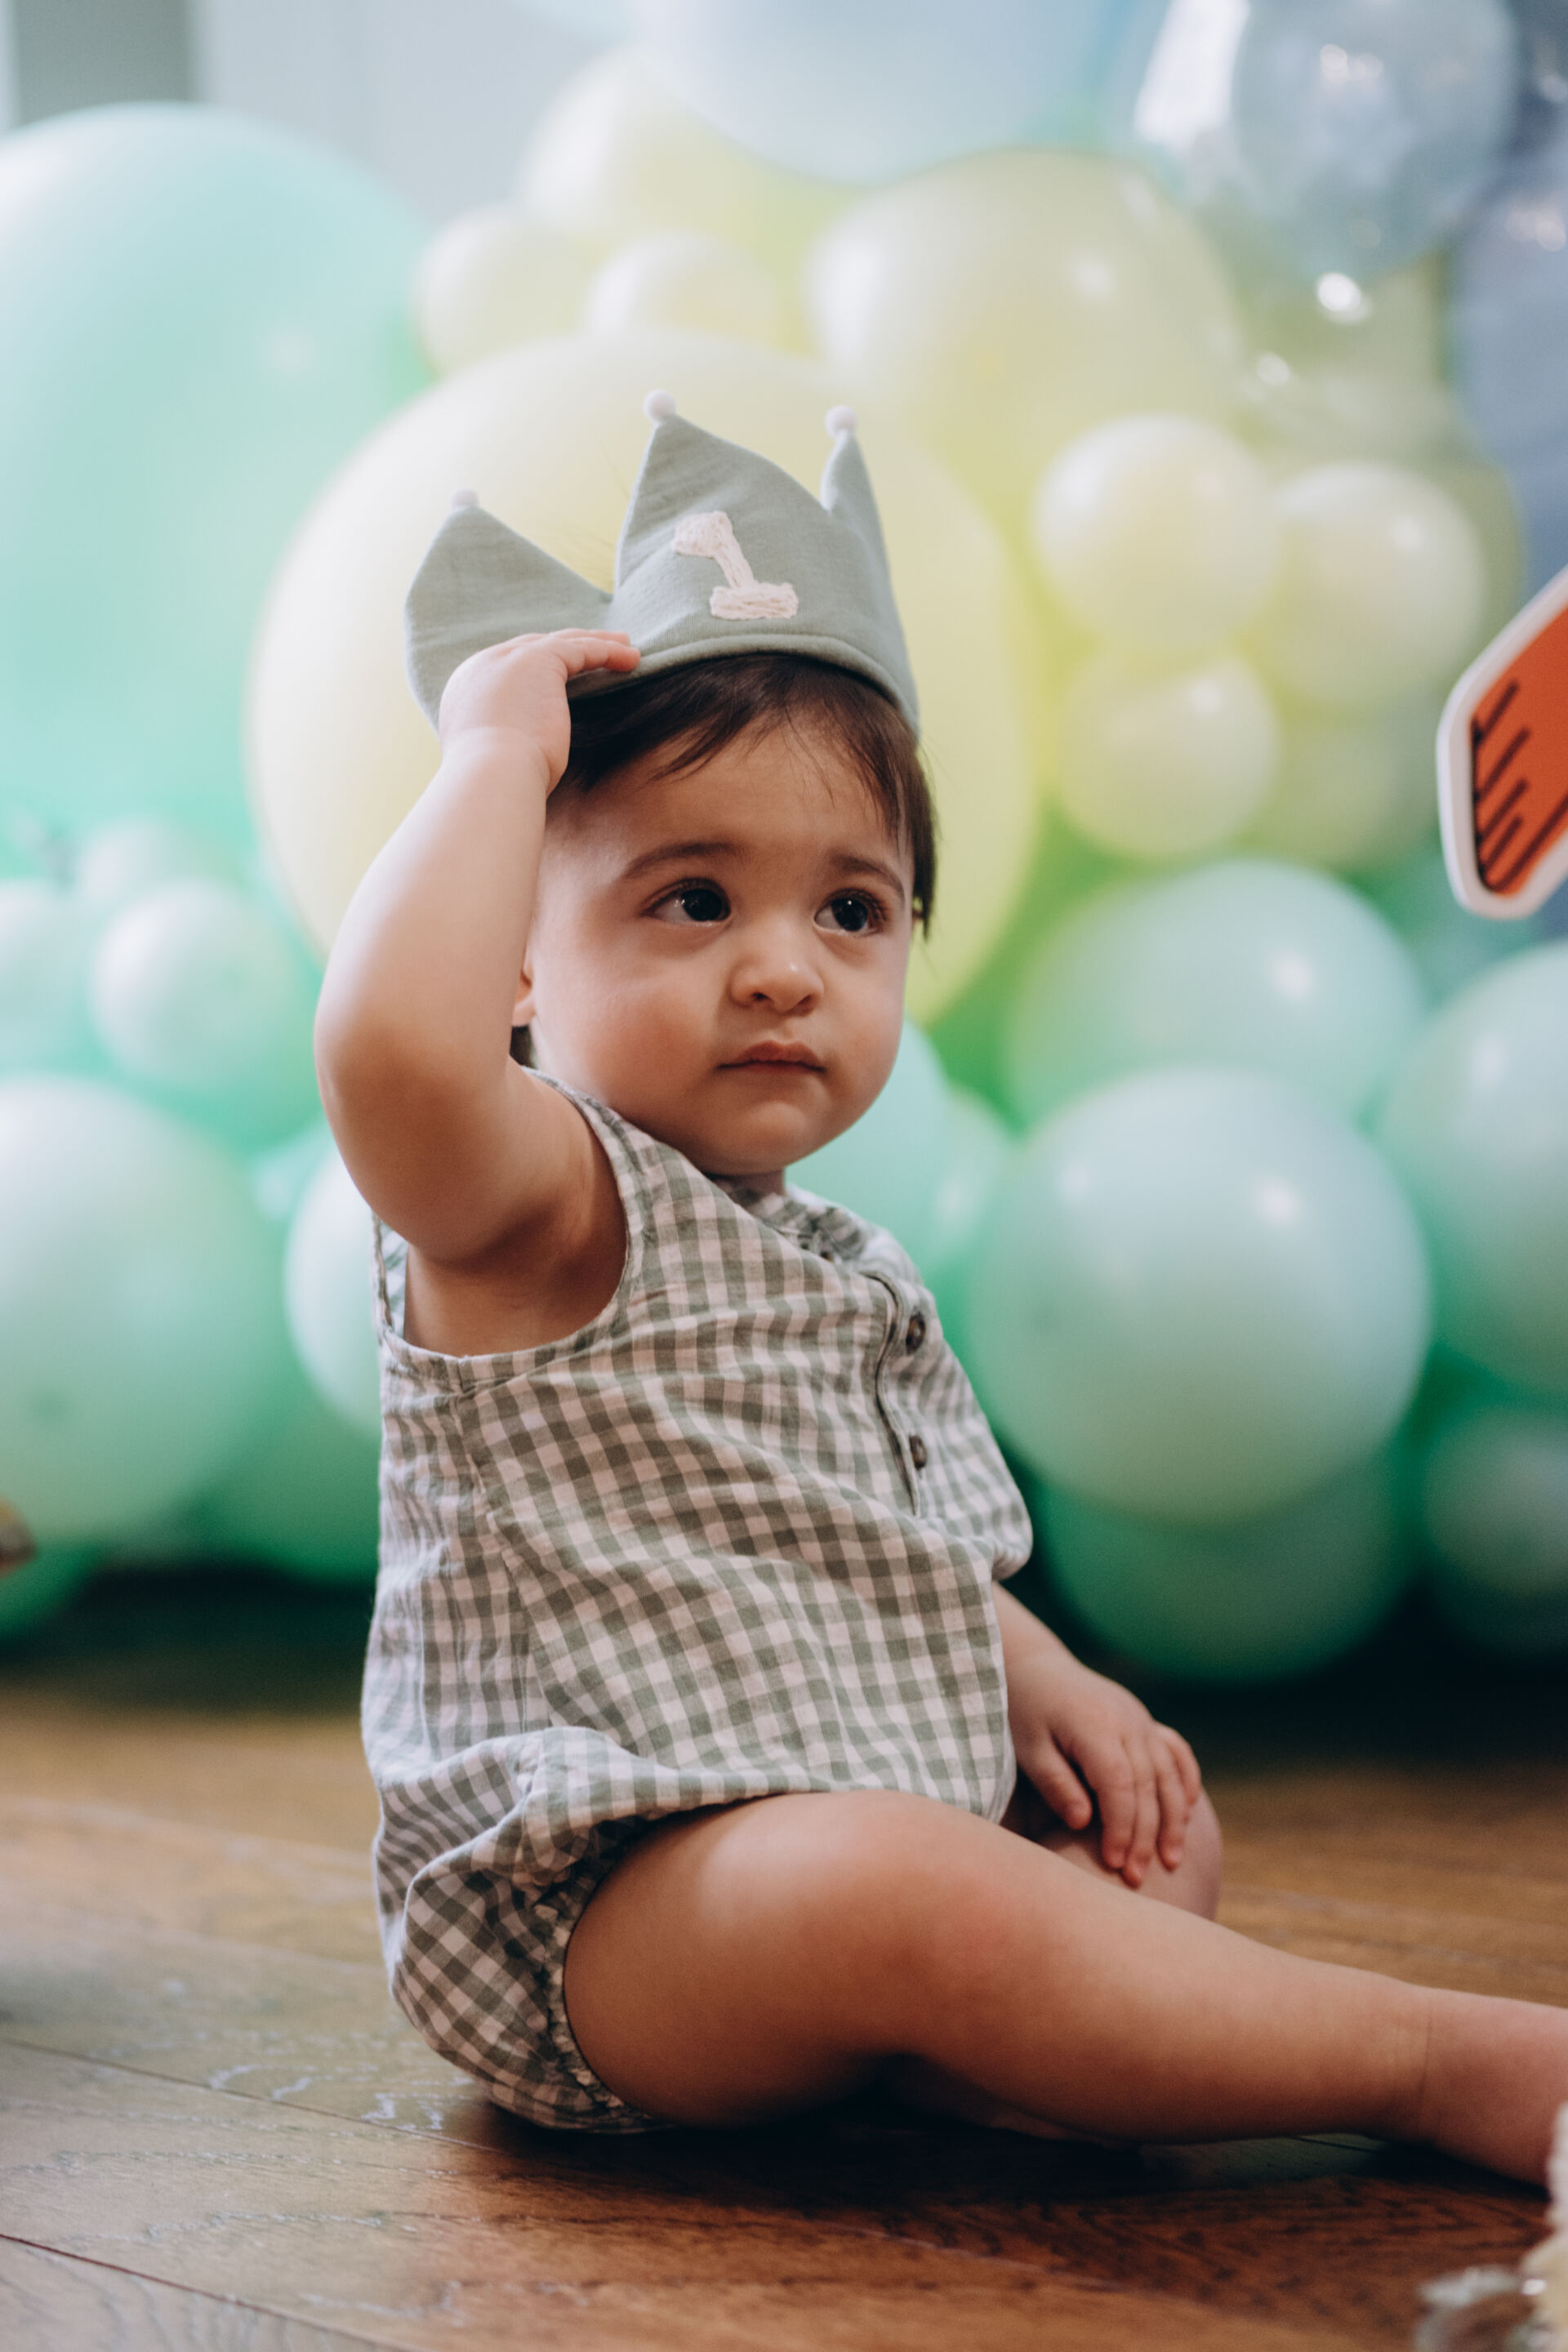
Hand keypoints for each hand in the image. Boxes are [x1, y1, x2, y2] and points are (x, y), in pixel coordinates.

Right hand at [437, 629, 639, 790]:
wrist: (488, 778)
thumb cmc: (492, 786)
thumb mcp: (493, 760)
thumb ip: (504, 746)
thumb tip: (523, 757)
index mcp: (465, 691)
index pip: (508, 670)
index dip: (539, 668)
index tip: (564, 675)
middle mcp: (483, 666)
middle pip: (533, 647)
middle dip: (568, 647)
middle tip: (598, 649)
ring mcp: (510, 659)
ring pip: (561, 642)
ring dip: (595, 642)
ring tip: (626, 647)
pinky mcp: (540, 660)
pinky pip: (582, 649)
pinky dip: (609, 651)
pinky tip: (632, 658)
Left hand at [1010, 1651, 1201, 1889]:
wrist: (1036, 1667)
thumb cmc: (1025, 1713)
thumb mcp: (1029, 1750)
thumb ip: (1056, 1784)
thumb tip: (1084, 1823)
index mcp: (1095, 1726)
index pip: (1119, 1785)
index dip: (1121, 1828)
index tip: (1115, 1864)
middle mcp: (1126, 1721)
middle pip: (1148, 1786)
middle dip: (1146, 1836)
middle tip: (1137, 1878)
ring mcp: (1140, 1718)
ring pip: (1169, 1773)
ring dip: (1174, 1819)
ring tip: (1172, 1861)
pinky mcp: (1145, 1720)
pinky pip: (1176, 1752)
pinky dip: (1185, 1783)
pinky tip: (1187, 1815)